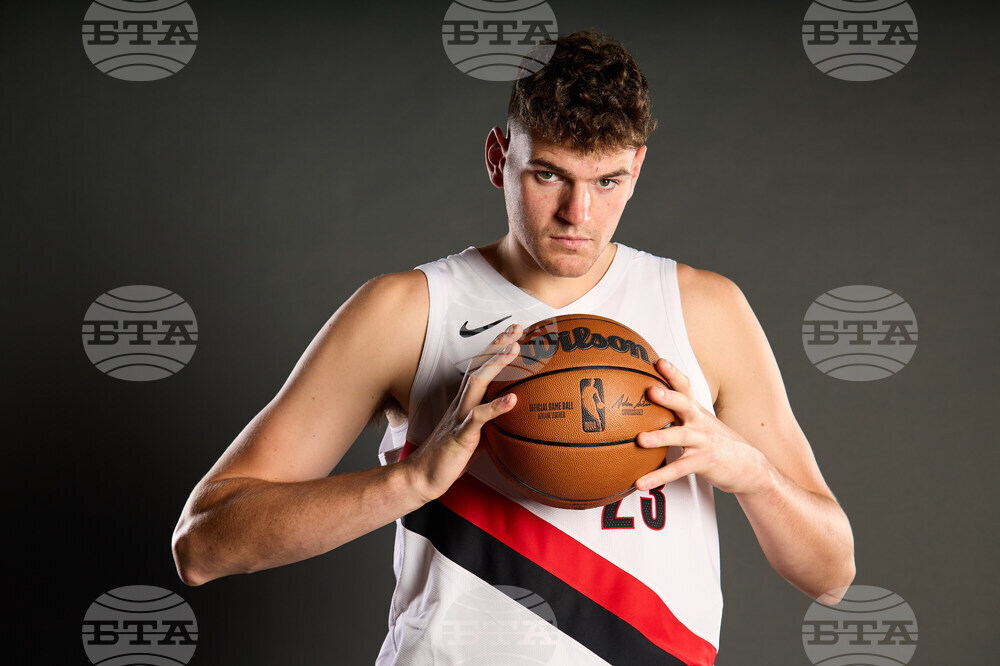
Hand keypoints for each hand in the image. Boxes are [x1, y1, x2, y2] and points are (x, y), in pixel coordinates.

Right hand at [404, 324, 521, 502]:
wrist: (421, 477)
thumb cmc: (449, 457)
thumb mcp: (475, 435)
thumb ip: (489, 421)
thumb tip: (512, 414)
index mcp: (464, 403)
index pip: (480, 368)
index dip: (494, 349)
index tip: (512, 333)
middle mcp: (460, 404)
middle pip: (478, 367)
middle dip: (497, 346)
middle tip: (516, 328)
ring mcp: (459, 418)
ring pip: (477, 384)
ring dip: (496, 365)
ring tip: (514, 349)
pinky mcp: (460, 436)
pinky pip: (478, 418)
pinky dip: (496, 407)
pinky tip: (513, 399)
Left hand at [634, 358, 769, 494]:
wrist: (750, 467)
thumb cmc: (718, 442)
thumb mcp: (702, 422)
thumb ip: (679, 412)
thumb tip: (648, 400)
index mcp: (697, 411)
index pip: (685, 388)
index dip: (673, 374)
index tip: (658, 361)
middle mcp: (700, 423)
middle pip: (684, 405)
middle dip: (668, 397)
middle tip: (651, 390)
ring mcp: (703, 442)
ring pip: (681, 437)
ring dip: (660, 437)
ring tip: (640, 439)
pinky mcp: (704, 462)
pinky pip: (678, 469)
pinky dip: (658, 476)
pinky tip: (641, 482)